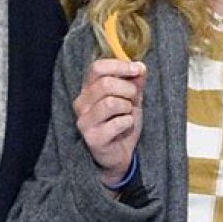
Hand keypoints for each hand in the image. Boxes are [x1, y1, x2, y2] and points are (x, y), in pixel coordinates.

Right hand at [73, 57, 145, 185]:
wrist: (120, 155)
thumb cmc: (122, 125)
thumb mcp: (131, 100)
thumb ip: (135, 83)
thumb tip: (141, 67)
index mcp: (88, 89)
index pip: (97, 67)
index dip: (119, 66)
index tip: (138, 69)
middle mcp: (81, 103)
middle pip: (106, 84)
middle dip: (128, 90)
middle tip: (134, 99)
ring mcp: (84, 121)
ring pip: (110, 103)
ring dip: (127, 108)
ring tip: (128, 114)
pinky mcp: (92, 137)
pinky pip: (116, 123)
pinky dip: (127, 123)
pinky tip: (125, 127)